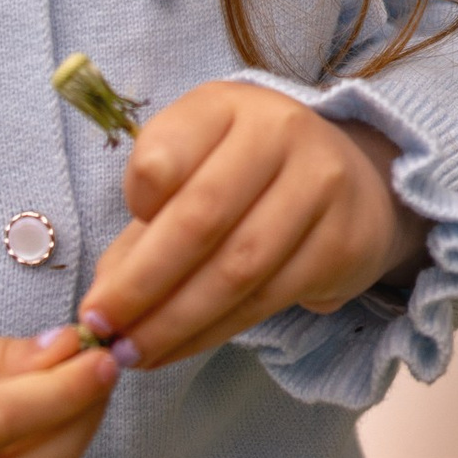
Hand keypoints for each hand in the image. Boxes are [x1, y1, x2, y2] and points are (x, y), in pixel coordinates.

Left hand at [77, 81, 424, 369]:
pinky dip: (215, 332)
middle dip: (142, 285)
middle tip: (101, 328)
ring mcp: (320, 185)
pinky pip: (269, 299)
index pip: (165, 153)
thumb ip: (151, 220)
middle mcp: (280, 133)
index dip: (133, 205)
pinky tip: (181, 348)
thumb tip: (104, 296)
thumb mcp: (198, 166)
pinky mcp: (344, 242)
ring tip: (132, 353)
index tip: (108, 247)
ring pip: (236, 270)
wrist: (356, 180)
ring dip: (175, 322)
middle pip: (200, 220)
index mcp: (227, 105)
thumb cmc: (251, 173)